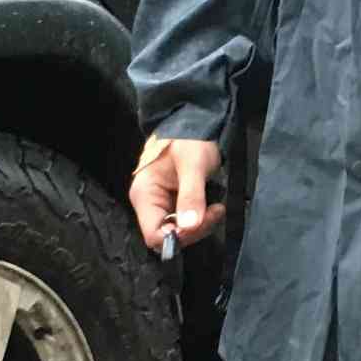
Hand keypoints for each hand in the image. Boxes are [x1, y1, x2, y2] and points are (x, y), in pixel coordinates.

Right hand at [130, 137, 224, 252]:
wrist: (195, 124)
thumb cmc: (189, 139)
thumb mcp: (193, 165)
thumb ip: (191, 195)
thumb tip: (189, 226)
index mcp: (144, 194)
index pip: (154, 235)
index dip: (178, 236)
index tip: (200, 221)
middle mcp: (149, 203)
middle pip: (168, 236)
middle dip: (194, 230)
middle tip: (215, 211)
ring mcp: (162, 205)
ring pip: (180, 232)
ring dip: (201, 225)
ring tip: (216, 207)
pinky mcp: (175, 204)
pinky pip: (187, 223)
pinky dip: (202, 219)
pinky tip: (213, 207)